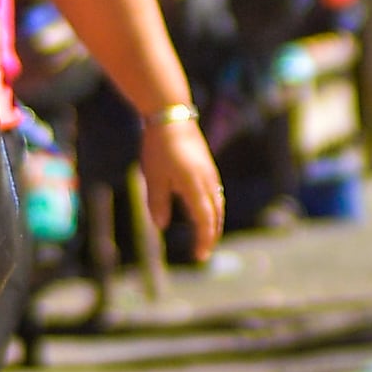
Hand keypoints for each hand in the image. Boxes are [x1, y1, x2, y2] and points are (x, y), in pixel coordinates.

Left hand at [137, 108, 229, 261]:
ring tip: (205, 234)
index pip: (205, 220)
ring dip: (213, 221)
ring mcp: (209, 173)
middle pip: (216, 215)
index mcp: (195, 186)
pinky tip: (203, 210)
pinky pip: (215, 193)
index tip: (199, 256)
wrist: (170, 116)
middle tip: (203, 251)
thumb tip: (161, 226)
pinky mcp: (207, 166)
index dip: (203, 240)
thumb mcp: (154, 177)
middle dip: (211, 234)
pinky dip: (212, 207)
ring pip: (217, 203)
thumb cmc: (159, 147)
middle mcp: (207, 181)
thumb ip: (158, 203)